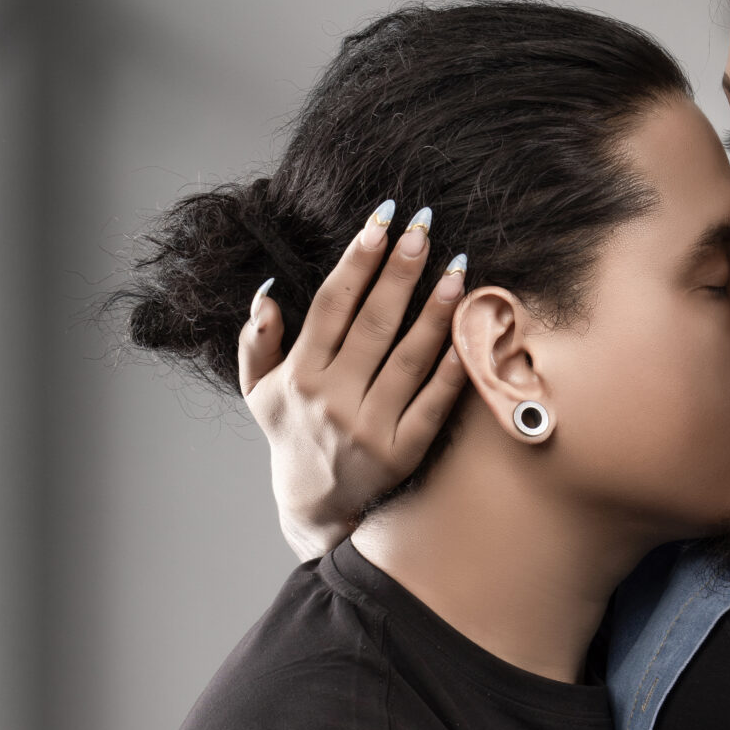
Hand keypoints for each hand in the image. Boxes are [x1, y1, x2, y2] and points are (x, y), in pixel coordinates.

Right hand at [239, 209, 467, 556]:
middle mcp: (332, 399)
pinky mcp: (403, 452)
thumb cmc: (291, 434)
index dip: (357, 261)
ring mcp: (369, 427)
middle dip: (400, 270)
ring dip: (435, 310)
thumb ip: (257, 342)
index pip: (332, 306)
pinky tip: (472, 331)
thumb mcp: (259, 391)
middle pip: (374, 323)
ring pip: (409, 358)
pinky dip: (454, 366)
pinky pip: (434, 402)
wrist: (316, 507)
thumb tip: (266, 296)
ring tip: (457, 268)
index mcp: (299, 375)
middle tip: (424, 228)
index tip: (380, 222)